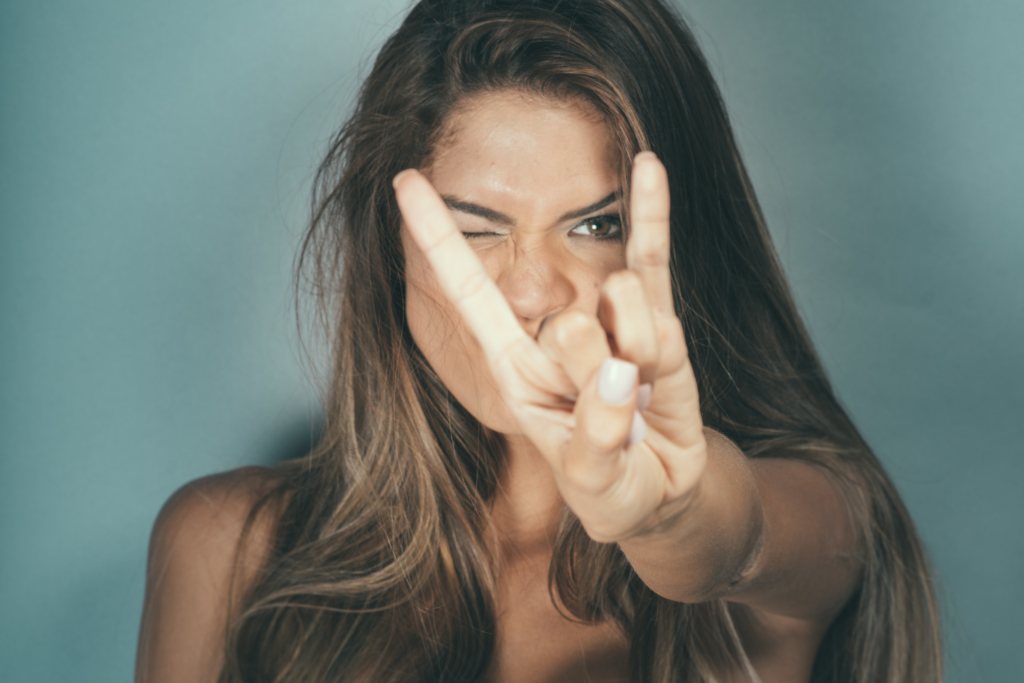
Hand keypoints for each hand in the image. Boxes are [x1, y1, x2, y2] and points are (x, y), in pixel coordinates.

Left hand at [394, 152, 707, 542]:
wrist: (659, 490)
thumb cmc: (610, 486)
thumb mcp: (594, 480)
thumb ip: (598, 435)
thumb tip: (621, 372)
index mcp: (516, 367)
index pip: (471, 293)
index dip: (440, 240)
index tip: (405, 182)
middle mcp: (555, 333)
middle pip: (572, 323)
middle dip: (600, 380)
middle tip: (614, 420)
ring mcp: (606, 320)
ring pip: (624, 300)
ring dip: (646, 360)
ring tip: (644, 400)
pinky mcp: (658, 318)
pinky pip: (655, 259)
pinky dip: (653, 213)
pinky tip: (646, 165)